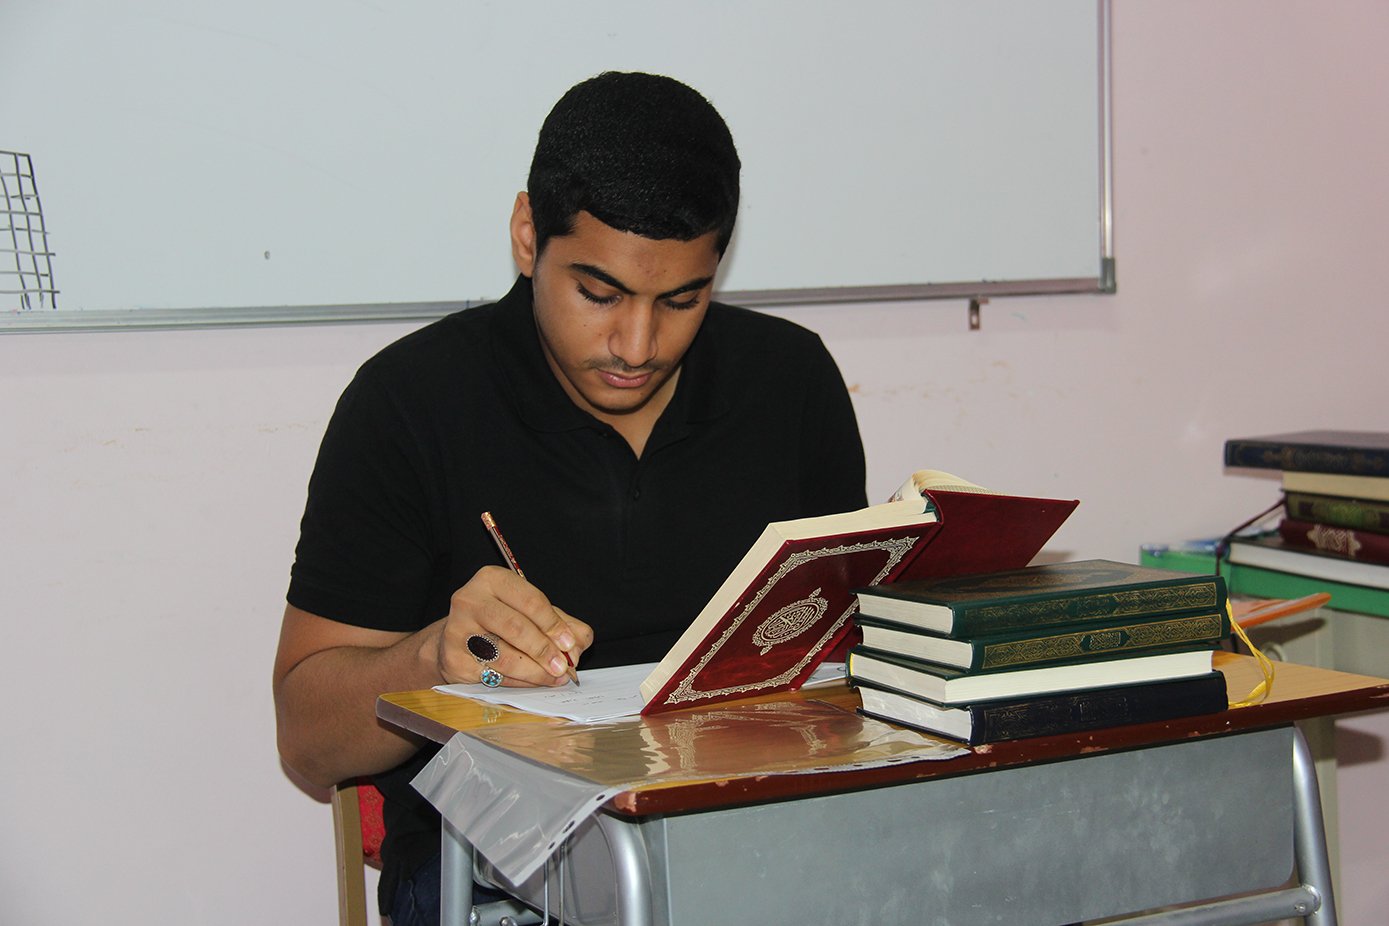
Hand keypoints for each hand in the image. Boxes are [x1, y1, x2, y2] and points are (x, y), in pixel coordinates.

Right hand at [433, 565, 592, 686]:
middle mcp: (470, 600)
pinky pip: (494, 676)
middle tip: (564, 666)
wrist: (457, 639)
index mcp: (492, 579)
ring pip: (505, 656)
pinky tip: (533, 682)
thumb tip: (579, 643)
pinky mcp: (454, 659)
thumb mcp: (531, 612)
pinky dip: (520, 683)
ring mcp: (458, 631)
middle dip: (544, 650)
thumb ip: (561, 622)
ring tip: (554, 677)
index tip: (569, 643)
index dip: (553, 623)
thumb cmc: (501, 620)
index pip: (529, 600)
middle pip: (515, 627)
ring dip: (535, 672)